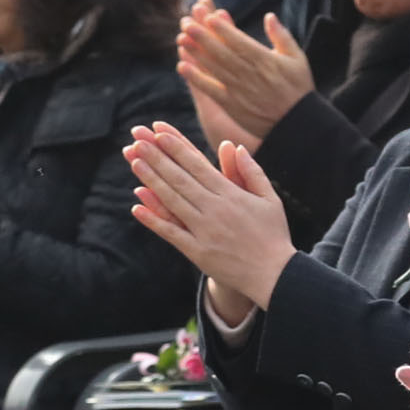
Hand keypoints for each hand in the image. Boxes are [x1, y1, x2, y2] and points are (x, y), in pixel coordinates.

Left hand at [124, 121, 297, 324]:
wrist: (275, 275)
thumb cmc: (273, 235)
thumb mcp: (270, 199)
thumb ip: (252, 172)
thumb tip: (235, 147)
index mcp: (232, 195)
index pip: (198, 166)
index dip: (177, 149)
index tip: (159, 133)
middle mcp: (215, 210)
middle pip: (180, 179)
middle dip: (158, 158)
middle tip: (139, 140)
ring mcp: (204, 231)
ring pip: (172, 201)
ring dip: (152, 181)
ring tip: (134, 162)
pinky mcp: (198, 252)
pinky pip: (171, 233)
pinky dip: (153, 220)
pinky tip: (137, 207)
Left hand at [181, 0, 315, 150]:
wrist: (296, 124)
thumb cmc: (298, 89)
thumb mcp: (297, 59)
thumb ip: (282, 37)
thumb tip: (269, 16)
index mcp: (264, 60)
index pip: (238, 41)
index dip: (222, 29)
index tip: (208, 17)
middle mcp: (249, 74)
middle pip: (221, 52)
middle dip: (202, 37)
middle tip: (186, 23)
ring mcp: (238, 90)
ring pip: (213, 67)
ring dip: (195, 53)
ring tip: (181, 39)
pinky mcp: (232, 105)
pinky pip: (210, 89)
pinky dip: (196, 78)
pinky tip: (182, 67)